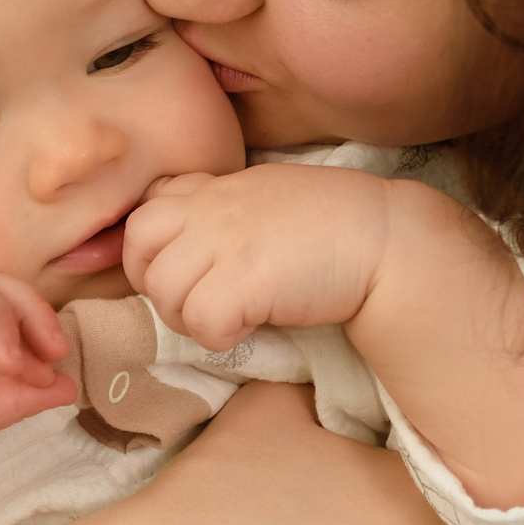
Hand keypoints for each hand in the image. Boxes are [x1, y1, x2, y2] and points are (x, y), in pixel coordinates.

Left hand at [122, 164, 398, 349]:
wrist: (385, 239)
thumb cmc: (334, 223)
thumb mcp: (264, 196)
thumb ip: (220, 208)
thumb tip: (185, 243)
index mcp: (215, 187)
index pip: (146, 210)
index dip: (152, 251)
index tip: (187, 273)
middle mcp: (210, 207)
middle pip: (138, 251)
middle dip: (158, 287)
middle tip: (202, 304)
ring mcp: (223, 240)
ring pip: (162, 291)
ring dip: (190, 317)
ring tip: (232, 317)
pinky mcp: (243, 280)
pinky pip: (199, 321)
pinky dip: (219, 337)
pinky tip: (251, 327)